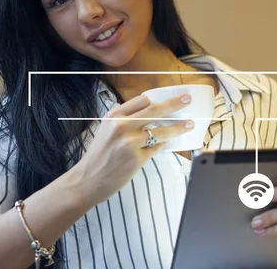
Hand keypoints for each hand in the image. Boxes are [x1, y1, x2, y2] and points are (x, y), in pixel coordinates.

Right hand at [72, 93, 194, 205]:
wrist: (87, 180)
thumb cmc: (99, 154)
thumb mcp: (107, 129)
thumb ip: (126, 120)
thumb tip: (153, 113)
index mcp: (114, 115)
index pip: (142, 100)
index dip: (158, 99)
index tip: (170, 97)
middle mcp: (121, 126)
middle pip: (154, 110)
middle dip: (174, 103)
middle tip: (187, 100)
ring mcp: (130, 142)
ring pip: (161, 131)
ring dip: (178, 127)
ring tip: (189, 124)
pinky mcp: (137, 158)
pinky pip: (157, 148)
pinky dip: (163, 144)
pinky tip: (167, 142)